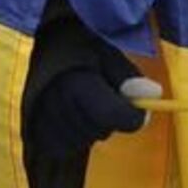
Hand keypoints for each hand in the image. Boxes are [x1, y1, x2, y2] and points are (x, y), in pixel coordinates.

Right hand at [31, 44, 157, 159]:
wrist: (40, 40)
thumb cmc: (79, 45)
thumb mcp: (107, 52)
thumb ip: (128, 76)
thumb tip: (155, 94)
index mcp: (76, 80)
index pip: (112, 115)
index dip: (131, 117)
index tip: (136, 108)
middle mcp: (56, 101)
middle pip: (100, 131)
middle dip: (110, 119)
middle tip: (104, 96)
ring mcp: (41, 116)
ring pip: (82, 140)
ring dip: (91, 128)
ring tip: (84, 103)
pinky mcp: (32, 126)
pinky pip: (61, 147)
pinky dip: (72, 137)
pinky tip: (72, 117)